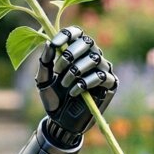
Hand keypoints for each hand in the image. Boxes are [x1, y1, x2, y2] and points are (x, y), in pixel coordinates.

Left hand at [36, 26, 117, 146]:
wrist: (61, 121)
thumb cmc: (54, 97)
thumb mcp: (44, 79)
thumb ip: (45, 62)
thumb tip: (49, 43)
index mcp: (76, 51)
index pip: (77, 32)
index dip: (66, 35)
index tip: (54, 45)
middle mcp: (91, 55)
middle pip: (87, 42)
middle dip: (70, 54)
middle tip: (58, 70)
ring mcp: (102, 68)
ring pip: (94, 58)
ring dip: (75, 70)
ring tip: (65, 83)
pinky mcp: (110, 83)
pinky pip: (100, 76)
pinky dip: (84, 83)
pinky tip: (74, 92)